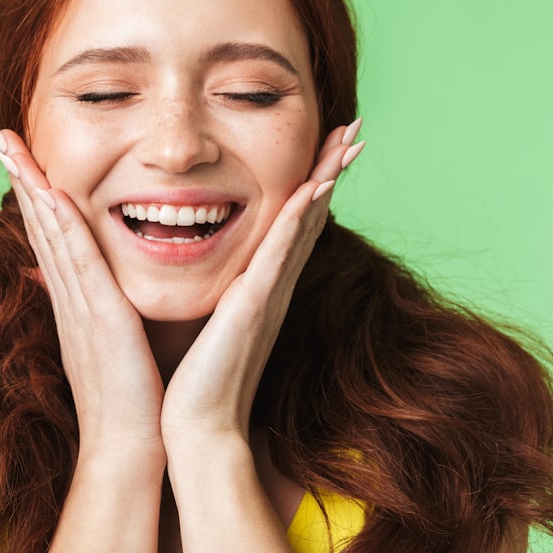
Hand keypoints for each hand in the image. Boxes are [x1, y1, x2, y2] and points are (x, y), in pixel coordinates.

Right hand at [0, 125, 164, 457]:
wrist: (131, 446)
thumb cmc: (129, 397)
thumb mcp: (106, 345)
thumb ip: (93, 310)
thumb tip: (76, 291)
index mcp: (74, 298)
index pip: (49, 233)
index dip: (31, 190)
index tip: (18, 152)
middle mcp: (68, 295)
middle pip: (38, 222)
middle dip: (19, 174)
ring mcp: (79, 304)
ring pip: (50, 231)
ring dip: (29, 184)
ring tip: (8, 142)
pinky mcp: (99, 316)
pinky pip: (77, 260)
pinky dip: (60, 224)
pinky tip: (49, 191)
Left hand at [160, 120, 364, 441]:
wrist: (196, 425)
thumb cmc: (197, 378)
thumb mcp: (208, 321)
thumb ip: (216, 294)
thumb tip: (210, 274)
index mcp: (260, 285)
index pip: (291, 223)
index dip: (311, 182)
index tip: (326, 144)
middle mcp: (273, 284)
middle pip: (310, 213)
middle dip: (332, 167)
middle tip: (356, 127)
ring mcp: (270, 292)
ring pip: (305, 222)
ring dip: (328, 177)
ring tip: (351, 138)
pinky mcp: (256, 305)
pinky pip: (283, 251)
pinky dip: (300, 216)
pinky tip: (317, 185)